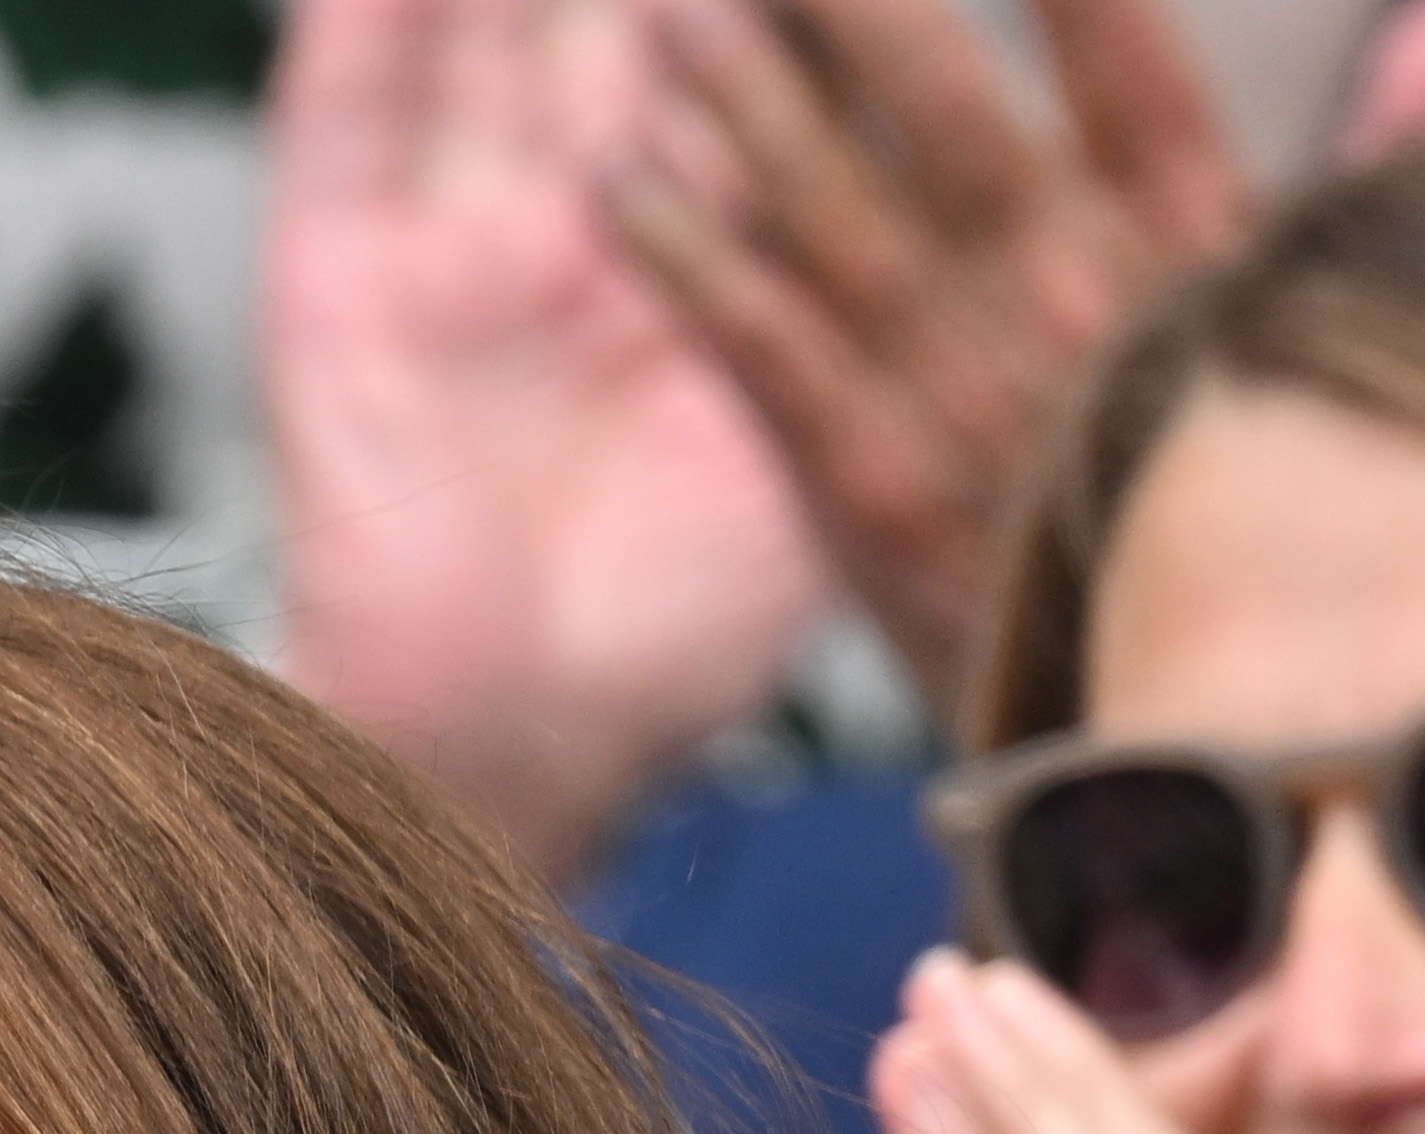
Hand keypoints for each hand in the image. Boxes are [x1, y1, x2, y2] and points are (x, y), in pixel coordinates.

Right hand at [267, 0, 833, 875]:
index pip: (760, 49)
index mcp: (689, 250)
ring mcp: (448, 231)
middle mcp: (567, 215)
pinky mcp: (339, 278)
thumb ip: (910, 341)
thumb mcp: (834, 474)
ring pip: (495, 12)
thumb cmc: (663, 657)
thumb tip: (1085, 236)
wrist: (503, 767)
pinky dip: (365, 4)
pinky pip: (346, 96)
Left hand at [605, 0, 1245, 714]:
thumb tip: (1309, 109)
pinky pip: (768, 348)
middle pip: (949, 112)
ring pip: (839, 211)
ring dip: (747, 106)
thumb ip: (1263, 235)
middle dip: (854, 7)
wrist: (1180, 760)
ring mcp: (970, 393)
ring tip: (671, 22)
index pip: (1127, 63)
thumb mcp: (1278, 375)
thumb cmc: (1219, 552)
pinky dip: (693, 260)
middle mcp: (1076, 303)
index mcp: (1191, 260)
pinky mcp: (875, 489)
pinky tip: (625, 186)